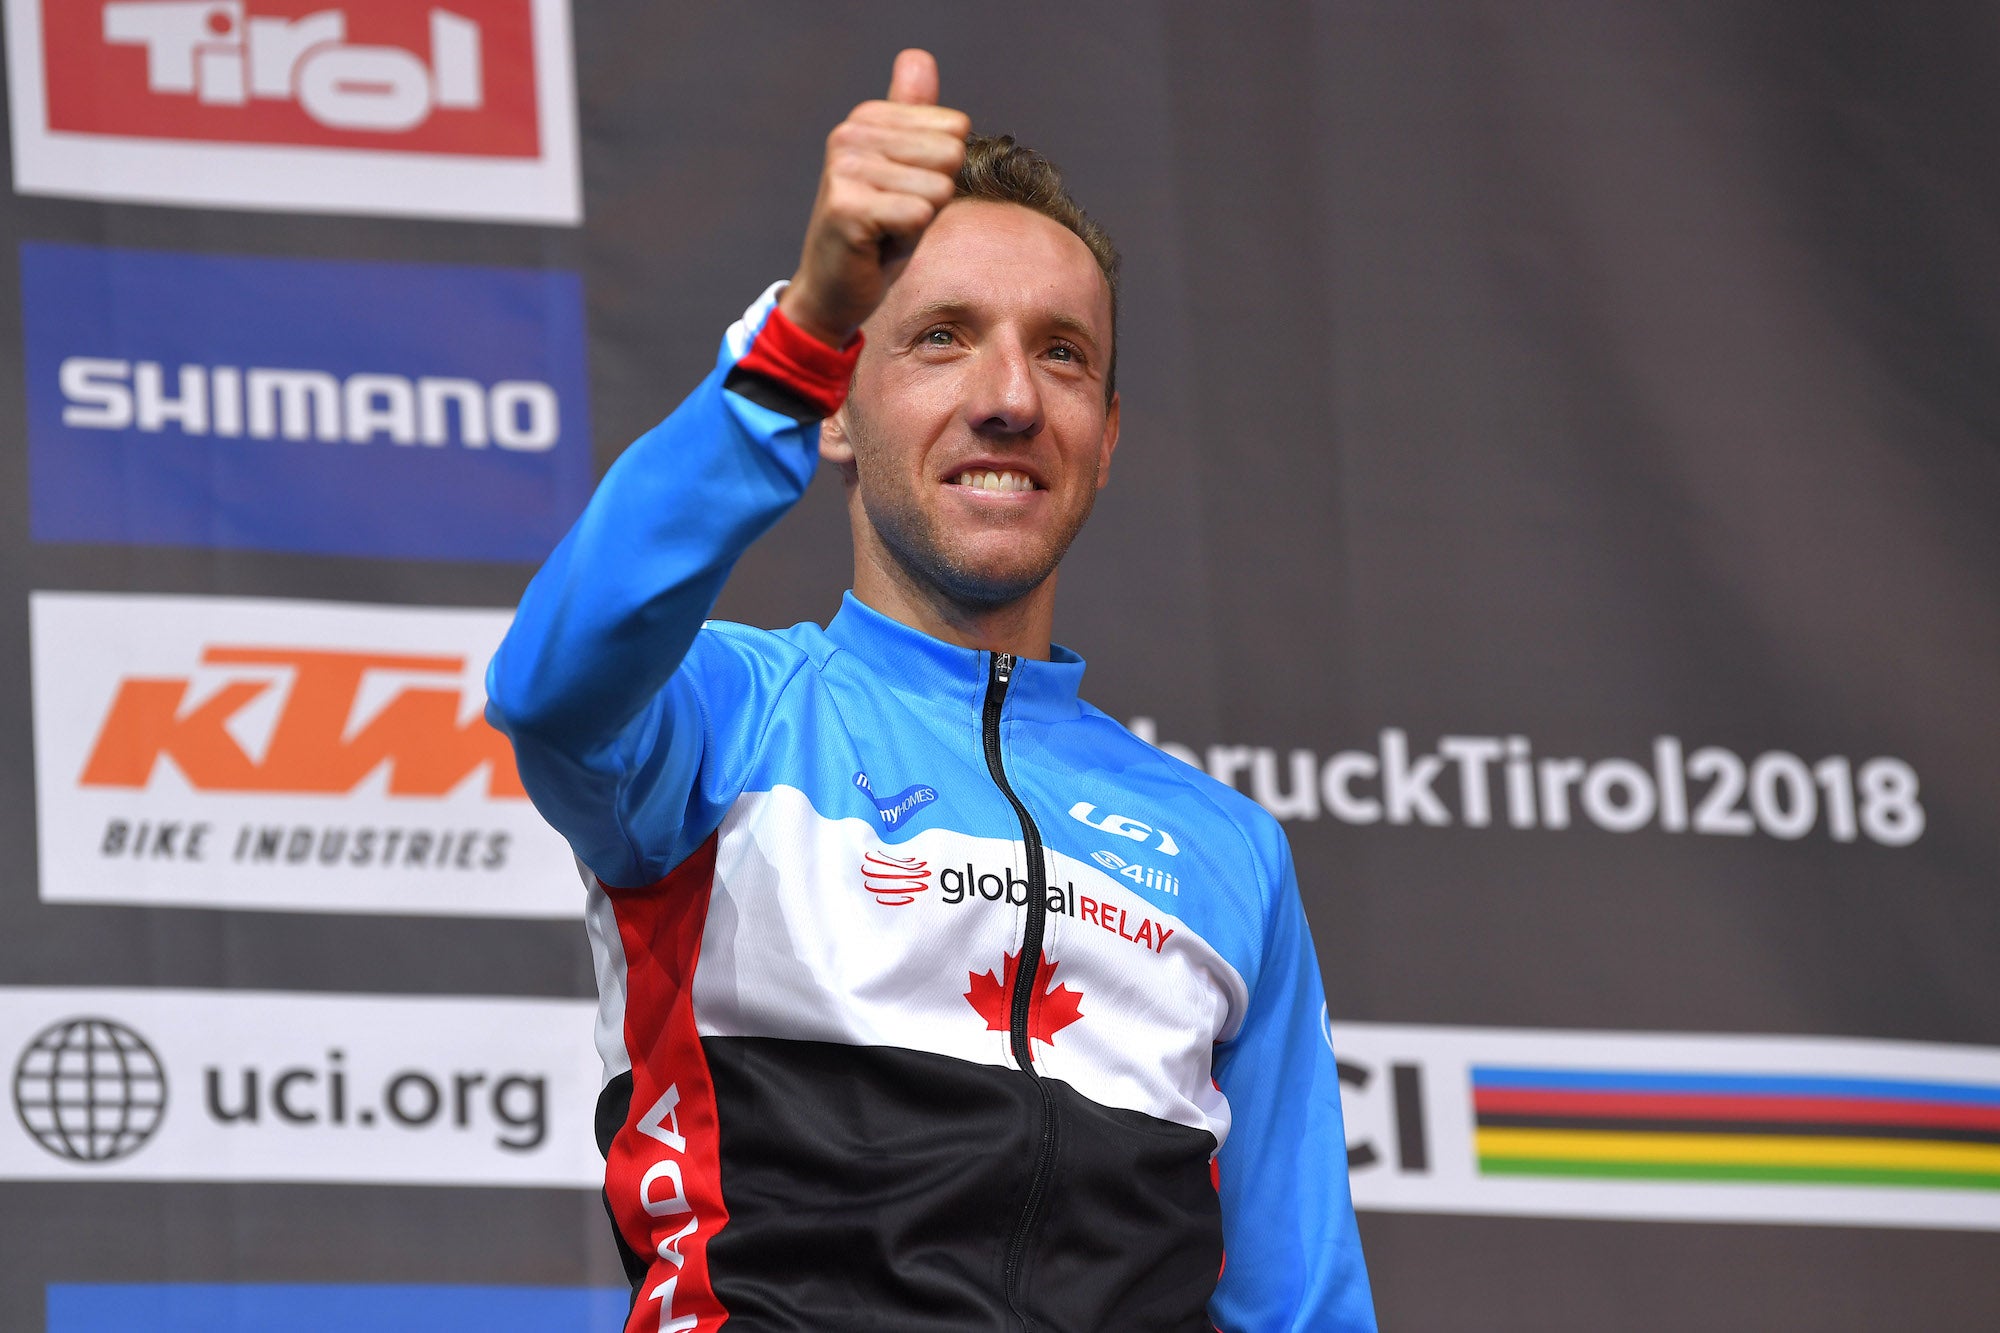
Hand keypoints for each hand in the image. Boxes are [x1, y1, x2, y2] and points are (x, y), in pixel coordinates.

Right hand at [779, 49, 970, 348]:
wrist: (833, 289)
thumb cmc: (877, 232)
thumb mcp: (905, 168)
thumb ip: (913, 116)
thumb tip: (918, 57)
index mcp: (867, 118)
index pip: (955, 129)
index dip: (941, 172)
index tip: (904, 192)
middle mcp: (850, 134)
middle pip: (949, 155)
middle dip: (933, 197)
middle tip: (896, 216)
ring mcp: (844, 169)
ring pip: (938, 189)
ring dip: (919, 221)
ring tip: (886, 230)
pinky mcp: (846, 207)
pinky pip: (919, 215)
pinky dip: (906, 240)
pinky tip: (877, 245)